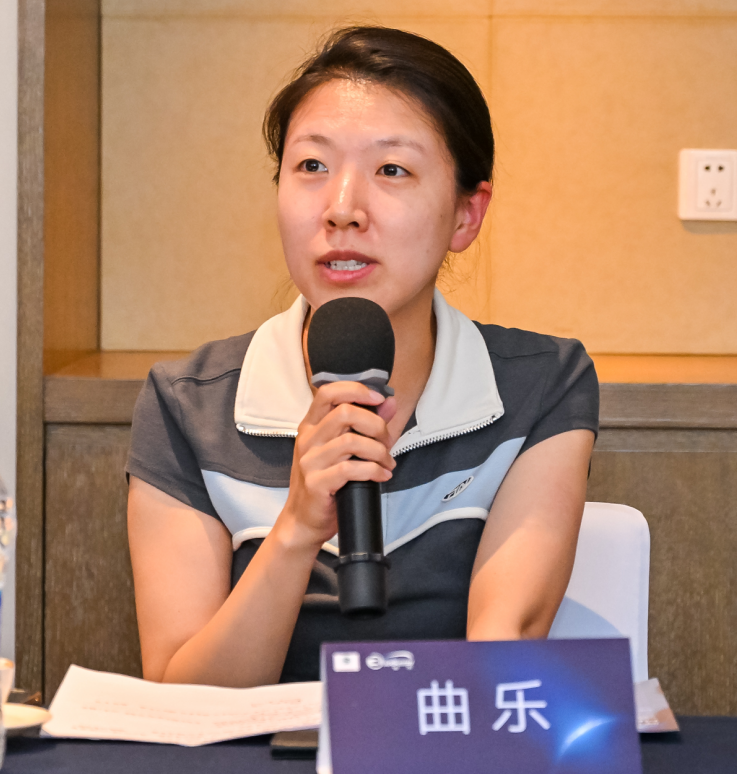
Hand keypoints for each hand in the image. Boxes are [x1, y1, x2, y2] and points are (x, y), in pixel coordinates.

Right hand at [279, 382, 396, 548]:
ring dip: (379, 451)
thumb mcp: (344, 450)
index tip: (379, 399)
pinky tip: (382, 475)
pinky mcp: (316, 482)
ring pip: (351, 441)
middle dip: (376, 425)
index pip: (329, 393)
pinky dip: (373, 470)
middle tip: (386, 442)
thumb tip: (389, 402)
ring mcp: (309, 461)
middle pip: (345, 413)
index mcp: (311, 426)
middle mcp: (307, 439)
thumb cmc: (325, 483)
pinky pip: (350, 469)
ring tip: (387, 462)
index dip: (357, 391)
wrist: (303, 521)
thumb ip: (367, 424)